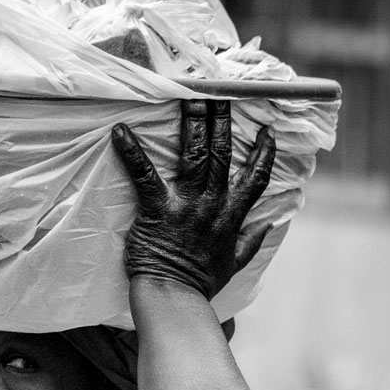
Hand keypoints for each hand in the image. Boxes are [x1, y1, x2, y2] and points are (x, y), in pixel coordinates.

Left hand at [111, 100, 275, 301]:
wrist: (174, 299)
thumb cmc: (201, 283)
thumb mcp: (234, 264)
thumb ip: (252, 241)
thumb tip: (270, 224)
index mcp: (233, 216)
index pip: (256, 178)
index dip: (264, 153)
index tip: (267, 131)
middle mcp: (214, 204)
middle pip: (223, 152)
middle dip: (223, 118)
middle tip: (220, 90)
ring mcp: (186, 204)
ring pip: (195, 153)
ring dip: (193, 120)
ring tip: (190, 93)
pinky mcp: (156, 209)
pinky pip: (143, 174)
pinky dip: (130, 152)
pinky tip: (120, 131)